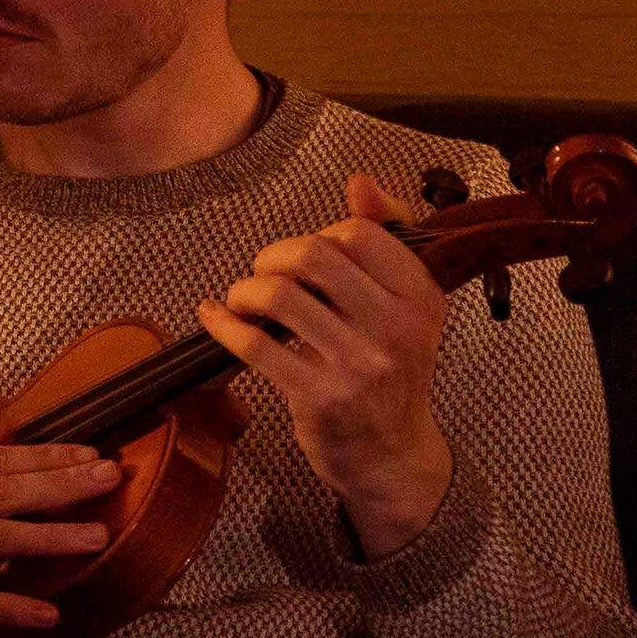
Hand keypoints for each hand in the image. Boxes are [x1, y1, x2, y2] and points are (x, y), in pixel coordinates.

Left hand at [195, 173, 453, 555]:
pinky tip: (215, 318)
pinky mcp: (319, 397)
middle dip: (272, 256)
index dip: (320, 235)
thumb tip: (361, 182)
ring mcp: (358, 365)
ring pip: (279, 295)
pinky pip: (254, 344)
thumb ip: (385, 238)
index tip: (307, 258)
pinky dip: (223, 323)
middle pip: (313, 255)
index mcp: (421, 298)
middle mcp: (396, 329)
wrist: (392, 456)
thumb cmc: (391, 373)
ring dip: (245, 290)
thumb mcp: (405, 306)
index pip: (360, 233)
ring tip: (243, 301)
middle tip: (263, 274)